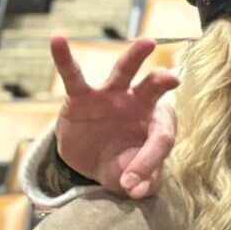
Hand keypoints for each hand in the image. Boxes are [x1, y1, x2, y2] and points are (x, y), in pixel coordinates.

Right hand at [49, 35, 180, 198]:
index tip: (131, 184)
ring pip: (124, 73)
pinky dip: (64, 59)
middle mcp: (138, 105)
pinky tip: (57, 40)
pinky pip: (73, 76)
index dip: (148, 163)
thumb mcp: (131, 176)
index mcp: (156, 125)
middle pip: (154, 90)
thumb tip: (135, 190)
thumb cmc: (121, 163)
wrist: (92, 158)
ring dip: (135, 57)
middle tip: (173, 78)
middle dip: (163, 83)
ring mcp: (111, 96)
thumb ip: (139, 181)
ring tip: (148, 42)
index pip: (160, 140)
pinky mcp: (82, 97)